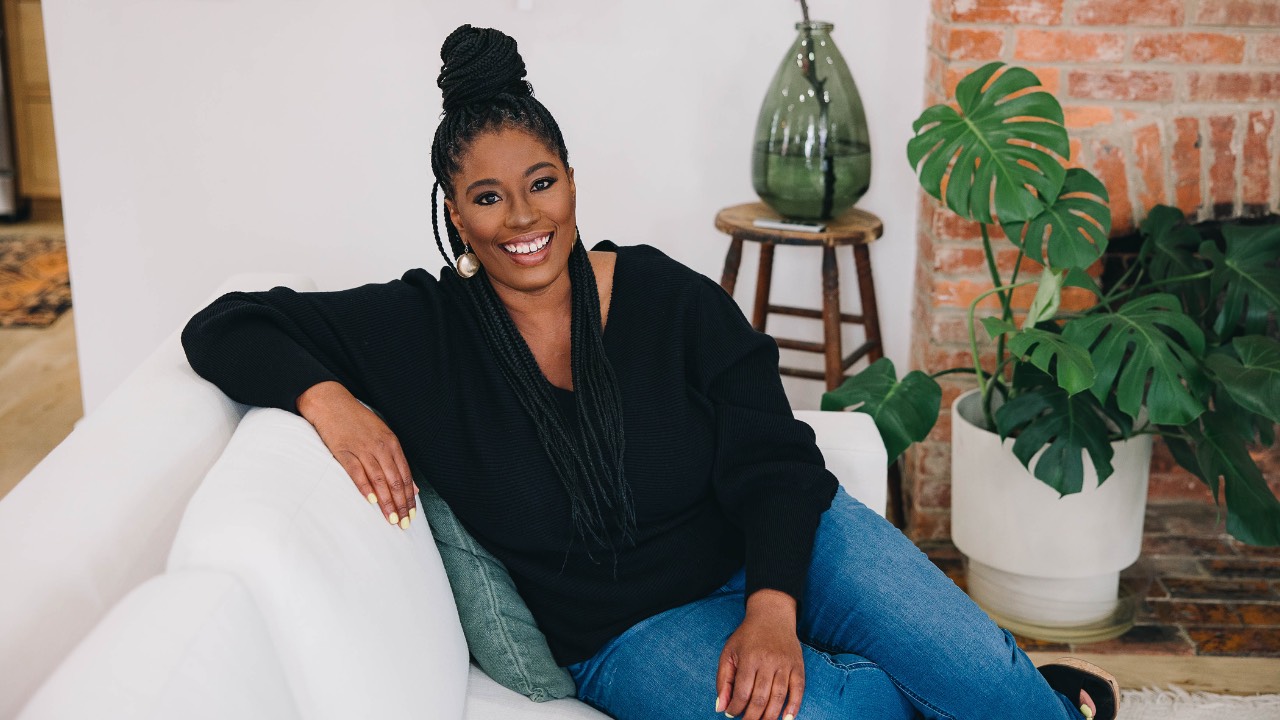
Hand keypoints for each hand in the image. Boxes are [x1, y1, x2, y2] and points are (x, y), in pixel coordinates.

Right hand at [297, 381, 415, 527]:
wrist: (331, 402)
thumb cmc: (357, 421)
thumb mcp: (383, 436)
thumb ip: (397, 461)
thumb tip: (413, 487)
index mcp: (391, 443)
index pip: (405, 475)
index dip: (409, 497)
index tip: (412, 515)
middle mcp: (380, 446)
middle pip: (395, 480)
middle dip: (401, 504)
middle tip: (404, 524)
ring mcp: (362, 448)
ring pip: (379, 479)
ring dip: (386, 502)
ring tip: (391, 519)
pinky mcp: (343, 451)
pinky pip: (356, 472)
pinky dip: (365, 487)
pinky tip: (371, 501)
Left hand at [716, 590, 804, 719]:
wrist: (772, 616)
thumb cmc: (747, 637)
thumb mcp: (729, 653)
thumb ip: (723, 680)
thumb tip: (721, 707)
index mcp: (749, 658)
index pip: (742, 692)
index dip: (736, 708)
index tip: (731, 713)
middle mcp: (768, 661)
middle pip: (761, 698)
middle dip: (752, 717)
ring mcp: (785, 664)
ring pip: (779, 697)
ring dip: (770, 716)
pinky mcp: (798, 665)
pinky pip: (798, 690)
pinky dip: (794, 707)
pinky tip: (786, 719)